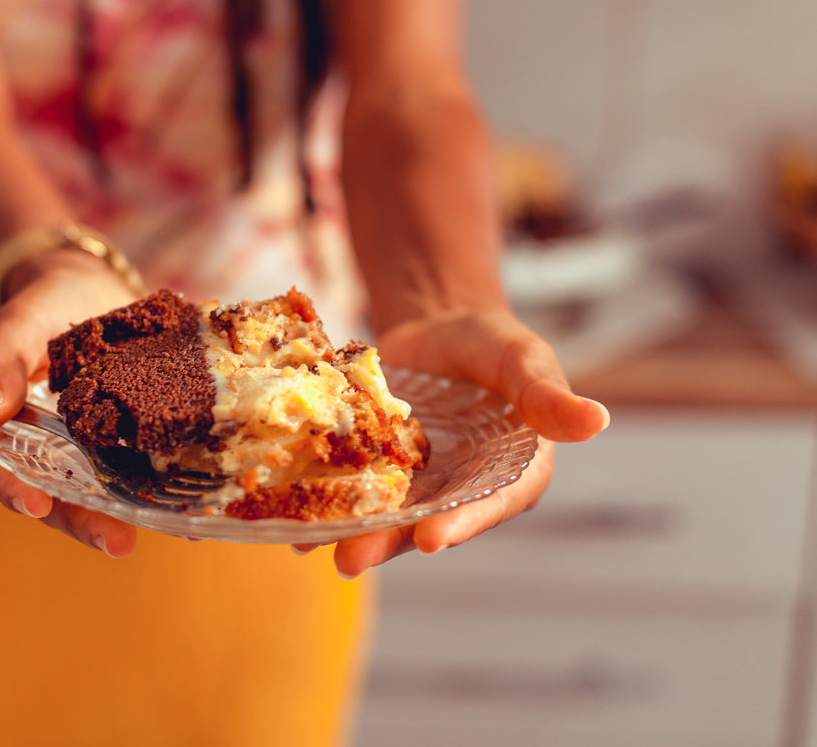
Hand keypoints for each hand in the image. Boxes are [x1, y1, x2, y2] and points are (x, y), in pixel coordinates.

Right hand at [0, 248, 139, 556]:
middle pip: (45, 492)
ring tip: (152, 537)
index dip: (8, 485)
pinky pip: (127, 478)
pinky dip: (153, 499)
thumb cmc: (45, 304)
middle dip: (79, 522)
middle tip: (115, 542)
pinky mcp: (112, 449)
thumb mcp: (20, 318)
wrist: (90, 290)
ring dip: (117, 519)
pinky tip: (187, 518)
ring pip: (87, 495)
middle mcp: (30, 446)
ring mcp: (73, 452)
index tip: (36, 505)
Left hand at [293, 308, 608, 576]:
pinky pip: (355, 491)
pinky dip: (325, 504)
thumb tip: (599, 421)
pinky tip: (289, 521)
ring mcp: (418, 485)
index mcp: (512, 474)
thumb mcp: (523, 359)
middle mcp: (464, 491)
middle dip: (390, 542)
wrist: (439, 327)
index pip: (491, 505)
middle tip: (353, 560)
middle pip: (428, 522)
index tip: (432, 539)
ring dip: (351, 533)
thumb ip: (547, 395)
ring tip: (313, 548)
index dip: (462, 523)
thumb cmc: (493, 344)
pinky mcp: (380, 470)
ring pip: (386, 516)